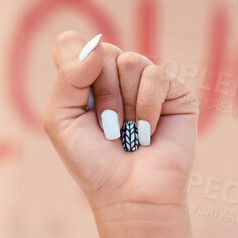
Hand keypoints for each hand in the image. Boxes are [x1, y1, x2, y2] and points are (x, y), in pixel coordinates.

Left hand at [42, 30, 197, 228]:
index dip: (73, 55)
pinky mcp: (175, 91)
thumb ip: (68, 78)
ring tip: (127, 131)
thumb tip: (96, 47)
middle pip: (103, 51)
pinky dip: (146, 108)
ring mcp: (147, 82)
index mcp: (84, 81)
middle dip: (100, 94)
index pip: (72, 44)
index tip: (76, 83)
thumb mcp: (61, 121)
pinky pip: (155, 75)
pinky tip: (147, 132)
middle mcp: (116, 77)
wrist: (128, 193)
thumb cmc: (91, 161)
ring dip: (123, 104)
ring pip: (130, 61)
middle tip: (106, 126)